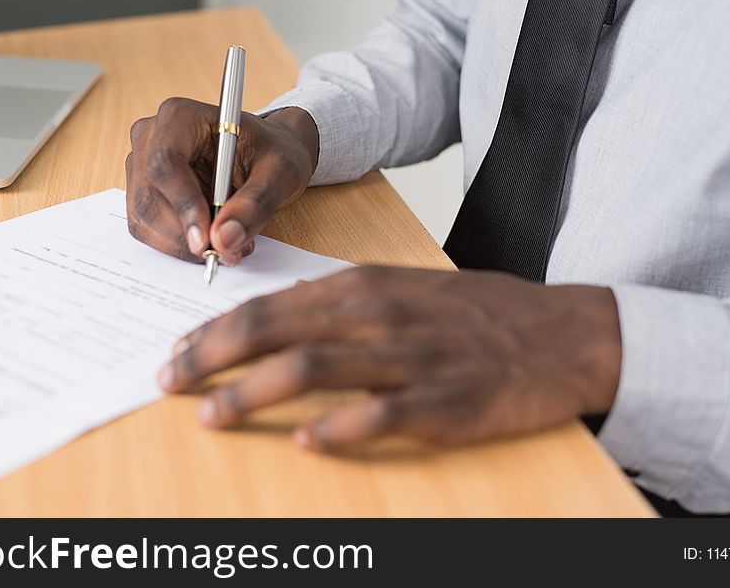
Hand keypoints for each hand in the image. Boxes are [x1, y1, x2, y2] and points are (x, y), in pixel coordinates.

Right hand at [125, 99, 318, 265]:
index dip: (183, 205)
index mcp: (180, 117)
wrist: (265, 156)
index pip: (165, 163)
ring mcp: (141, 167)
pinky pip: (149, 230)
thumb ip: (256, 203)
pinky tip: (213, 241)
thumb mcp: (281, 172)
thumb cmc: (272, 153)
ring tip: (230, 245)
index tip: (206, 241)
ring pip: (145, 220)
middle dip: (186, 235)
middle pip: (150, 198)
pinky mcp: (143, 194)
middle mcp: (150, 138)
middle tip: (227, 252)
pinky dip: (179, 245)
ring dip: (184, 245)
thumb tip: (225, 239)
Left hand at [158, 266, 622, 451]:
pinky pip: (382, 414)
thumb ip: (344, 297)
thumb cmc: (478, 311)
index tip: (178, 353)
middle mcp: (379, 316)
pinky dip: (338, 427)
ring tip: (212, 414)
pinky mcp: (445, 400)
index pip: (271, 306)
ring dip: (253, 392)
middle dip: (213, 357)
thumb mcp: (406, 286)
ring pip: (314, 369)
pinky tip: (306, 441)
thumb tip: (287, 308)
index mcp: (365, 286)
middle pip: (277, 332)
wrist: (560, 333)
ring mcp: (411, 358)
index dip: (216, 331)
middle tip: (169, 382)